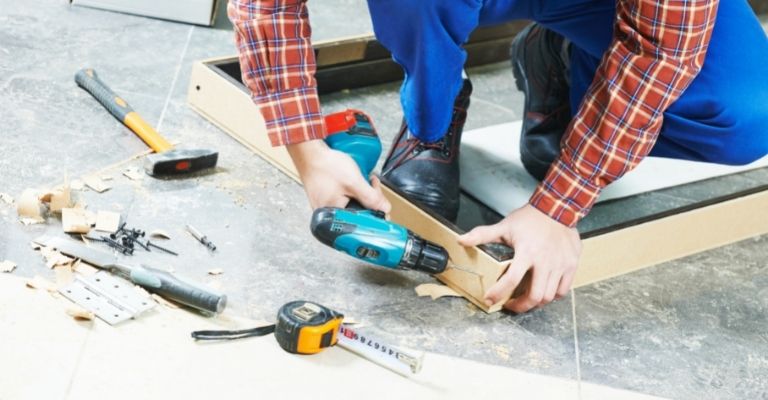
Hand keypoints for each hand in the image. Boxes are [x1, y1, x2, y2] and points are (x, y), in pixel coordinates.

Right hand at [286, 140, 390, 212]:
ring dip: (361, 193)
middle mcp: (327, 213)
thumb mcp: (354, 182)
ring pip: (351, 205)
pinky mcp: (324, 196)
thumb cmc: (326, 166)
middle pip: (357, 213)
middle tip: (372, 185)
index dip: (374, 212)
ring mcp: (324, 204)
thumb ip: (371, 197)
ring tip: (364, 180)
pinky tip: (353, 181)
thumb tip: (385, 209)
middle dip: (369, 199)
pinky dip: (351, 190)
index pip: (361, 221)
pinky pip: (343, 198)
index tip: (380, 201)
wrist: (309, 152)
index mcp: (333, 215)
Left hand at [458, 204, 580, 312]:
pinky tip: (544, 290)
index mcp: (526, 252)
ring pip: (549, 296)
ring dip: (536, 302)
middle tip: (511, 305)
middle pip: (534, 296)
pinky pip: (563, 290)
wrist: (558, 207)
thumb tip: (461, 240)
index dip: (498, 294)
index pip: (510, 280)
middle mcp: (545, 261)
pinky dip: (552, 295)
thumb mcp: (504, 226)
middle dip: (520, 306)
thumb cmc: (530, 218)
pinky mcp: (571, 265)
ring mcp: (560, 265)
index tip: (489, 299)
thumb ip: (482, 235)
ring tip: (526, 298)